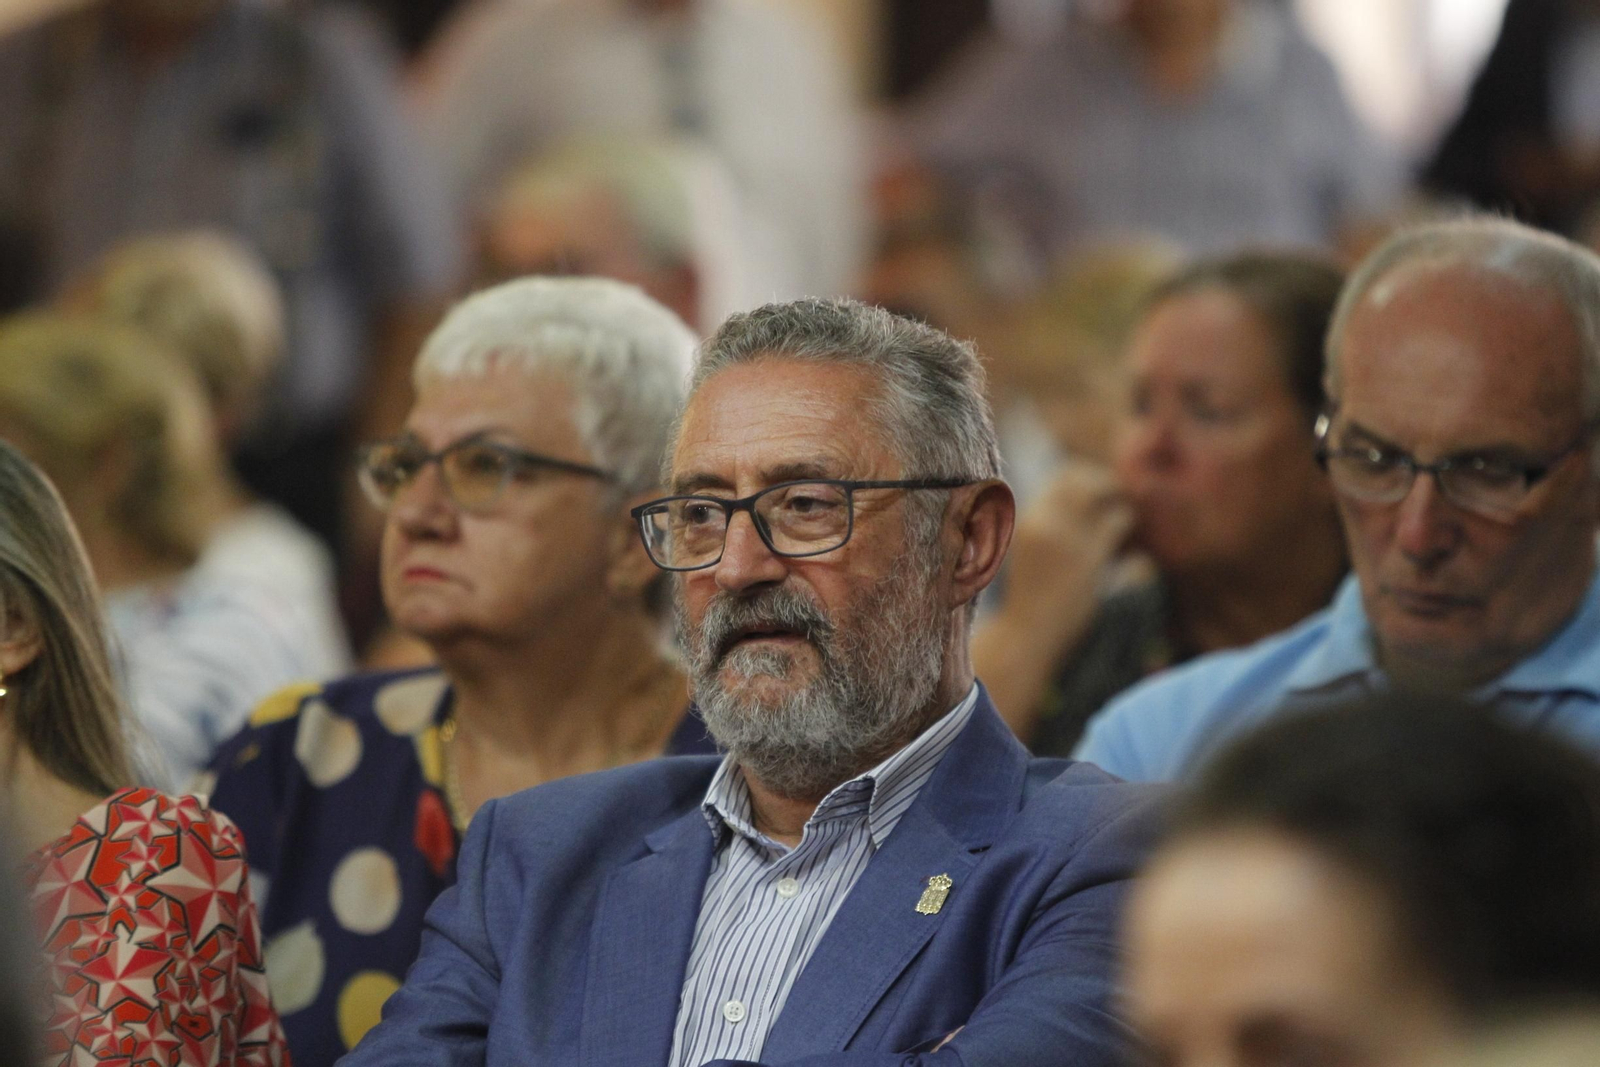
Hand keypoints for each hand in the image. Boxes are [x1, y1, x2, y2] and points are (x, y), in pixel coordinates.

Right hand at [998, 460, 1133, 643]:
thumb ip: (1047, 522)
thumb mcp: (1029, 550)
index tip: (1101, 491)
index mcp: (1028, 518)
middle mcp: (1044, 520)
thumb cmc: (1031, 595)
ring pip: (1102, 493)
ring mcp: (1066, 537)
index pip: (1062, 478)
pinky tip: (1130, 539)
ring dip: (1118, 500)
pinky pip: (1117, 522)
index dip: (1086, 479)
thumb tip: (1079, 500)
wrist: (1028, 633)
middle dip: (1105, 483)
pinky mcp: (1088, 557)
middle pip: (1082, 478)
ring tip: (1127, 517)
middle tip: (1121, 497)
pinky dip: (1128, 523)